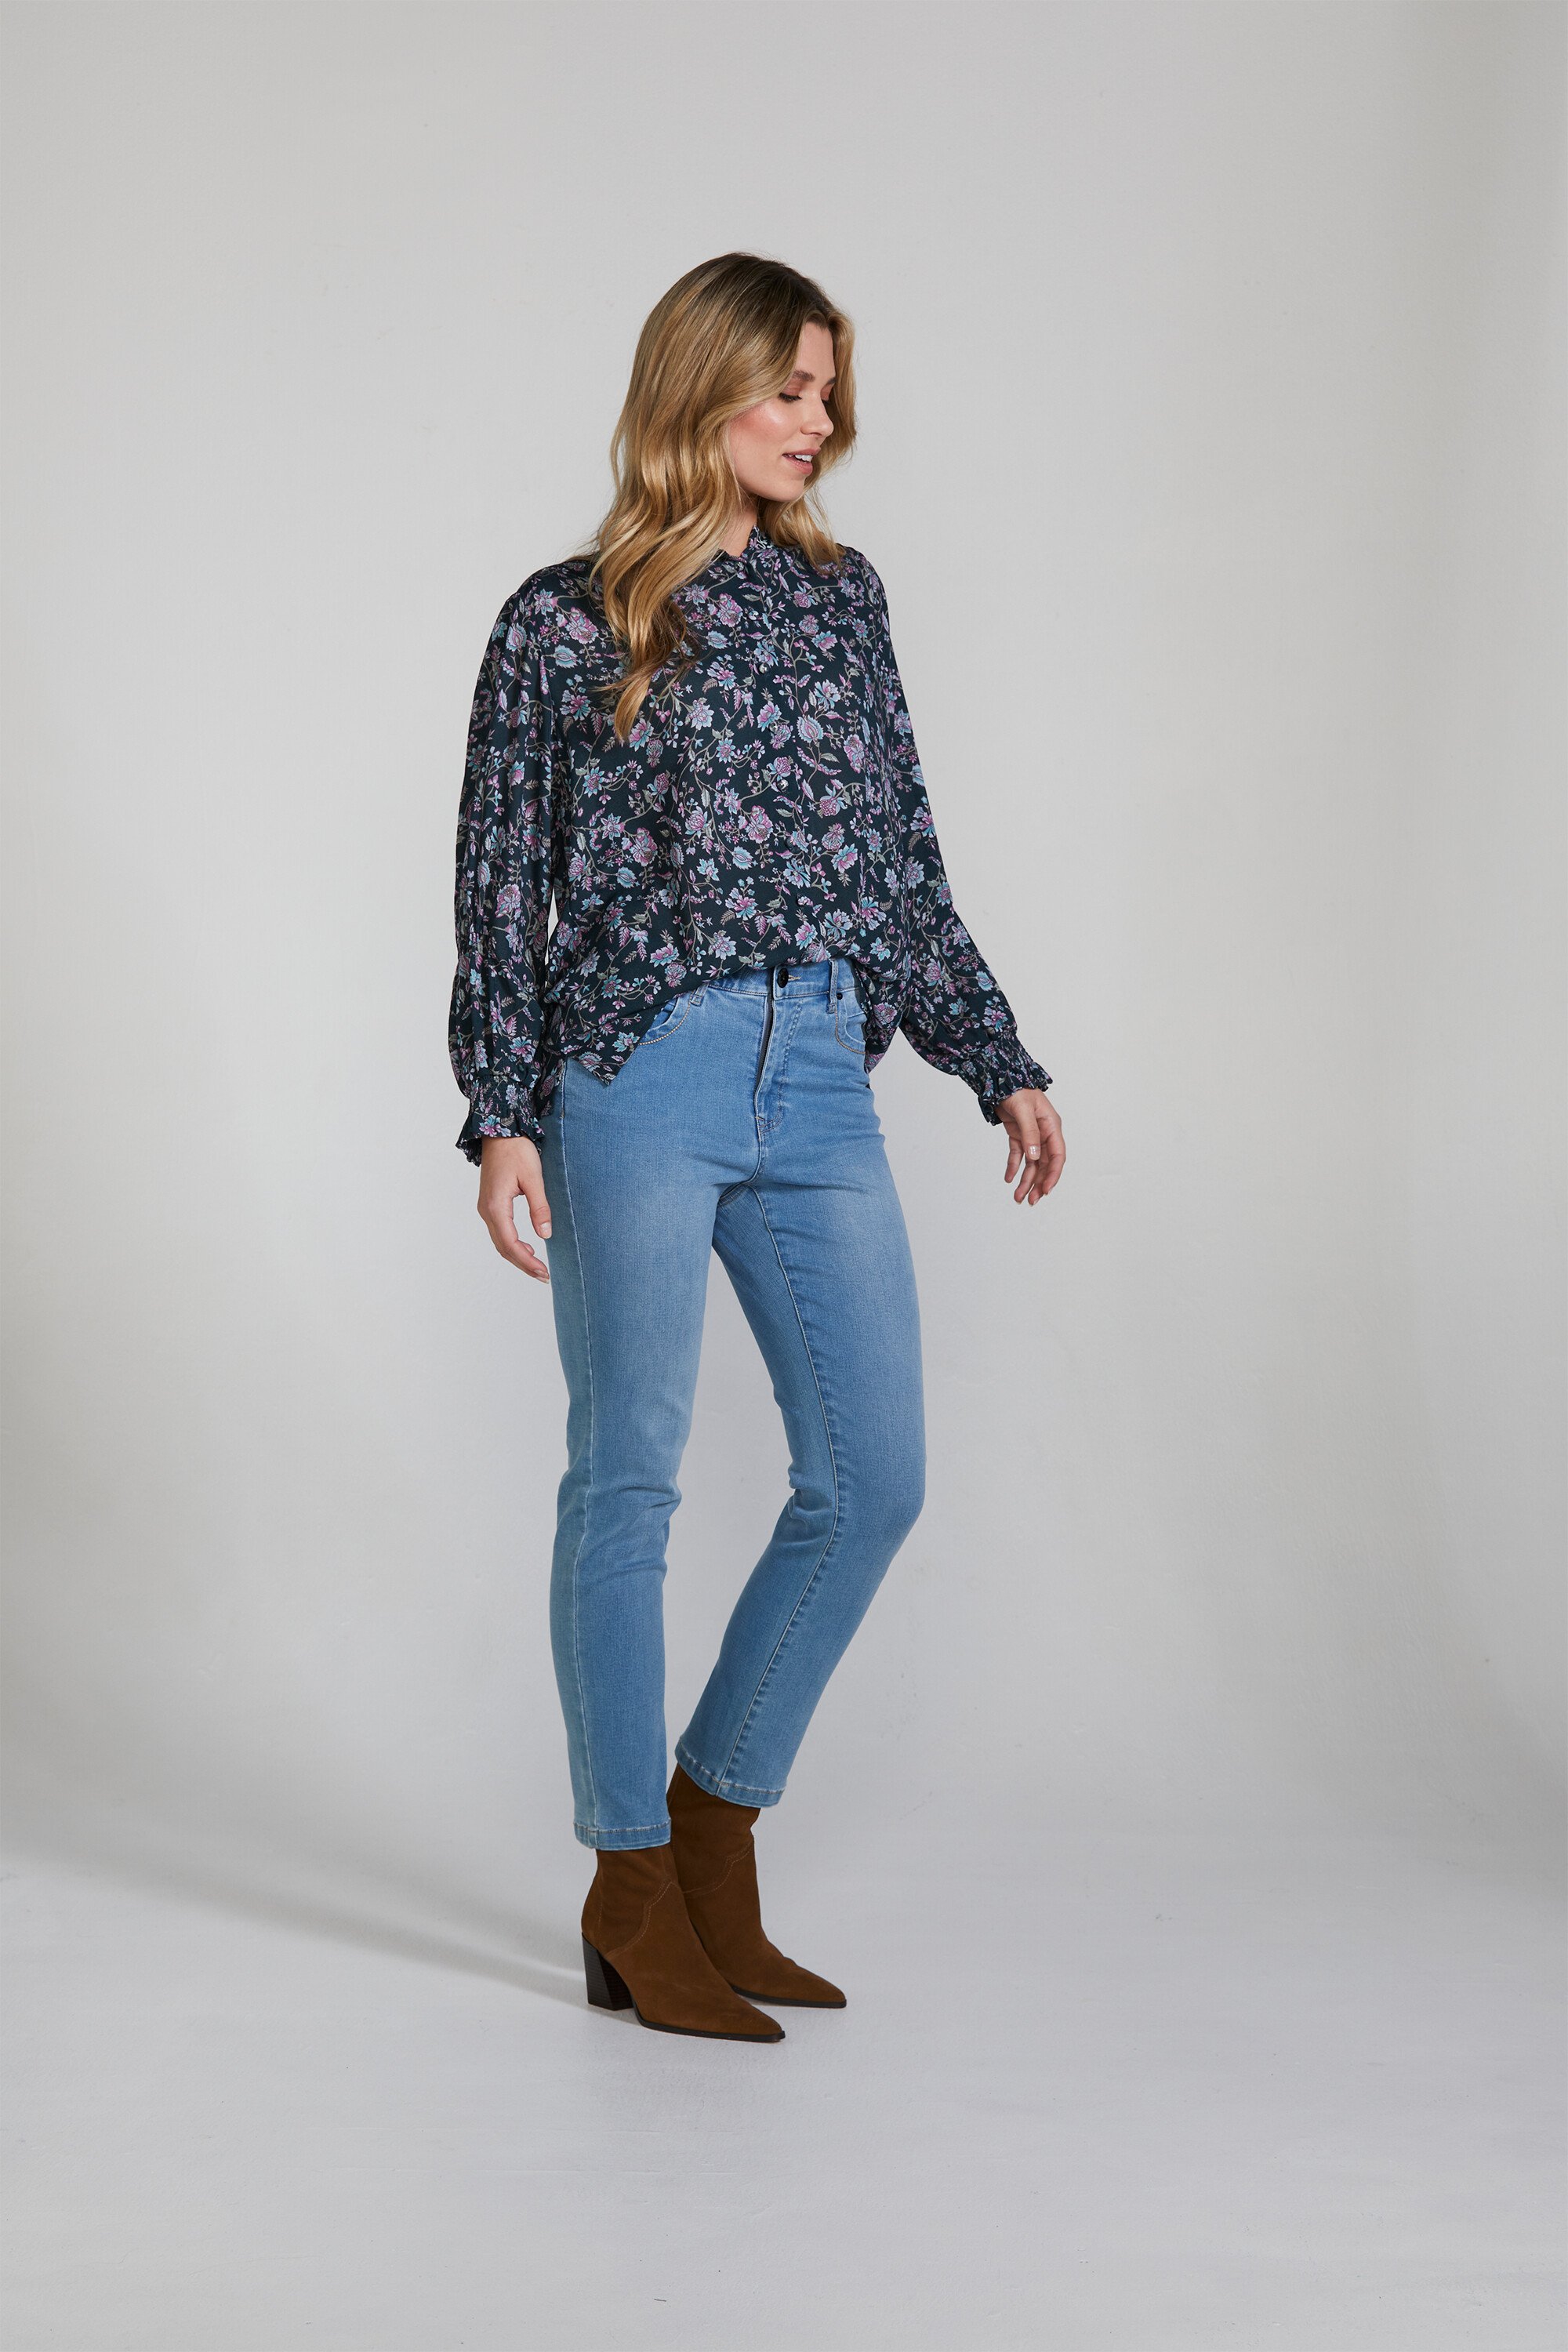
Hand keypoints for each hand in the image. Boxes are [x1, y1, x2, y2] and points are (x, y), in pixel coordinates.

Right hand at [478, 1136, 552, 1281]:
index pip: (511, 1244)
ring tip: (537, 1267)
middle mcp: (487, 1210)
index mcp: (496, 1206)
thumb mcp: (534, 1178)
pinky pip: (500, 1231)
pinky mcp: (490, 1204)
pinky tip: (527, 1248)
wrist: (499, 1133)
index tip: (544, 1272)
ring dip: (517, 1256)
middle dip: (523, 1264)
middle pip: (503, 1247)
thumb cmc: (516, 1151)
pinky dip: (512, 1244)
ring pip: (500, 1241)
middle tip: (544, 1276)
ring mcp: (486, 1208)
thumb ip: (540, 1207)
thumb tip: (546, 1234)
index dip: (527, 1261)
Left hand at [997, 1089, 1063, 1205]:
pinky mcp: (1018, 1135)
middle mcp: (1044, 1133)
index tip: (1046, 1190)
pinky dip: (1013, 1167)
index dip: (1053, 1174)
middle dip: (1039, 1183)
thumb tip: (1035, 1157)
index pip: (1057, 1156)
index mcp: (1052, 1126)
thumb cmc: (1016, 1088)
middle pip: (1045, 1164)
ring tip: (1018, 1197)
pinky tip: (1008, 1179)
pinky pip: (1018, 1155)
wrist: (999, 1077)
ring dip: (1026, 1180)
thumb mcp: (1024, 1110)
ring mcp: (1031, 1135)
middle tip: (1031, 1201)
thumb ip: (1030, 1134)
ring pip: (1031, 1163)